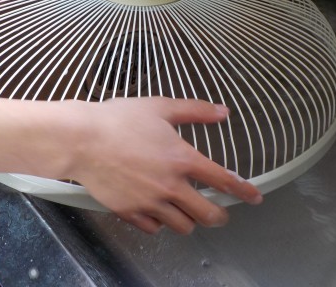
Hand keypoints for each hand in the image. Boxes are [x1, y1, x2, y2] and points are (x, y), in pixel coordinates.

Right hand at [67, 97, 262, 233]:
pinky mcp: (130, 212)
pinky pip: (154, 229)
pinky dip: (159, 223)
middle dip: (218, 215)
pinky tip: (156, 210)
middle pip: (207, 215)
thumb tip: (222, 111)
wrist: (81, 139)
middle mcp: (171, 186)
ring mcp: (150, 202)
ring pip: (183, 226)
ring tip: (185, 210)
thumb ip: (194, 110)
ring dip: (189, 220)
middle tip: (217, 211)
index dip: (244, 191)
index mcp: (182, 159)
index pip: (223, 181)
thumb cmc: (118, 120)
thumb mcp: (160, 107)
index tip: (254, 197)